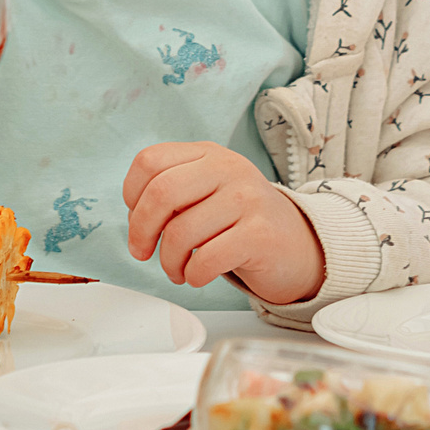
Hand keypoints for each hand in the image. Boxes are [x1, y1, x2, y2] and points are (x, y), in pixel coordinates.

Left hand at [122, 142, 324, 305]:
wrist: (297, 246)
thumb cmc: (240, 223)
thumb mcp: (208, 193)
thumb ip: (173, 194)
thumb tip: (135, 219)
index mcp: (209, 154)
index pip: (150, 160)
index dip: (132, 194)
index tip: (137, 219)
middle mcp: (229, 169)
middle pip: (161, 193)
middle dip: (141, 231)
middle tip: (142, 252)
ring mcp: (247, 199)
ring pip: (180, 232)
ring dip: (168, 262)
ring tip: (177, 270)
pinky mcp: (259, 235)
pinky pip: (206, 259)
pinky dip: (193, 275)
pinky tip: (198, 275)